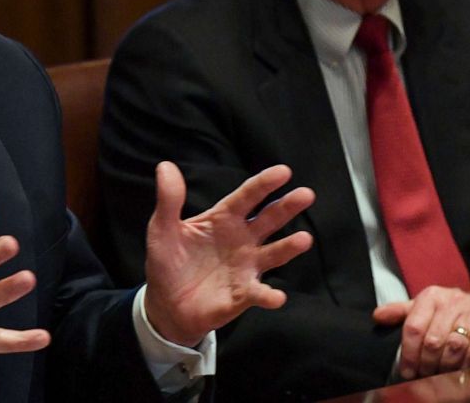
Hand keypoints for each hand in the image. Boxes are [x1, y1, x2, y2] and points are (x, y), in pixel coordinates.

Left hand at [143, 162, 314, 346]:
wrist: (166, 304)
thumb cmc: (168, 261)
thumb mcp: (162, 228)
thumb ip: (169, 200)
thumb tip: (165, 166)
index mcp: (223, 219)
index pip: (246, 197)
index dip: (264, 183)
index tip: (284, 171)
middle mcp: (241, 240)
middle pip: (268, 219)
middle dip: (286, 207)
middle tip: (306, 194)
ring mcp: (246, 267)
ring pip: (273, 253)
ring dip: (288, 247)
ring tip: (304, 239)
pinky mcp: (243, 294)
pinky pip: (259, 293)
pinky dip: (269, 295)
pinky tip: (276, 296)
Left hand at [374, 287, 469, 378]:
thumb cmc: (451, 309)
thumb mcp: (425, 306)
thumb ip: (401, 312)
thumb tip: (377, 317)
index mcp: (431, 296)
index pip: (413, 328)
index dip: (408, 353)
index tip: (406, 370)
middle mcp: (451, 300)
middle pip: (433, 340)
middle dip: (426, 364)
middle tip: (424, 377)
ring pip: (454, 347)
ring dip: (446, 367)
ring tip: (441, 377)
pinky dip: (469, 364)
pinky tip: (462, 372)